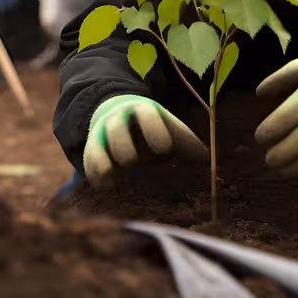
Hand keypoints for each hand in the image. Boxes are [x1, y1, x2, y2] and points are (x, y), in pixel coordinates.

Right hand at [83, 94, 207, 186]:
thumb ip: (187, 141)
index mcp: (143, 110)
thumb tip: (209, 160)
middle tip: (134, 160)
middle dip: (124, 146)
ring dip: (107, 162)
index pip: (146, 115)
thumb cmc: (153, 127)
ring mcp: (102, 135)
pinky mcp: (92, 151)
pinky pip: (88, 163)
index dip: (154, 130)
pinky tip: (109, 187)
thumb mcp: (169, 127)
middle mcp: (119, 119)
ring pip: (98, 145)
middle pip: (116, 129)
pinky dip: (96, 176)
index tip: (164, 148)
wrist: (119, 114)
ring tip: (120, 173)